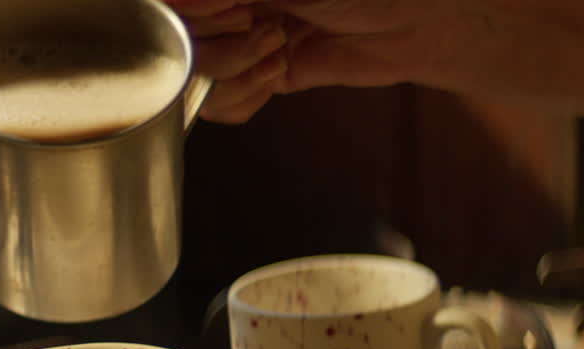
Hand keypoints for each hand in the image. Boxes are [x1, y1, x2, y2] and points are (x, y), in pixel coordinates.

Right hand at [167, 0, 466, 122]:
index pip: (167, 8)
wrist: (416, 21)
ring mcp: (238, 40)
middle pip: (172, 41)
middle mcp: (225, 5)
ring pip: (193, 78)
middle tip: (263, 26)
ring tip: (276, 50)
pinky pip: (222, 104)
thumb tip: (170, 3)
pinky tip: (277, 73)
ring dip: (234, 72)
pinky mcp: (259, 76)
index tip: (232, 10)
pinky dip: (244, 97)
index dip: (192, 16)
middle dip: (218, 44)